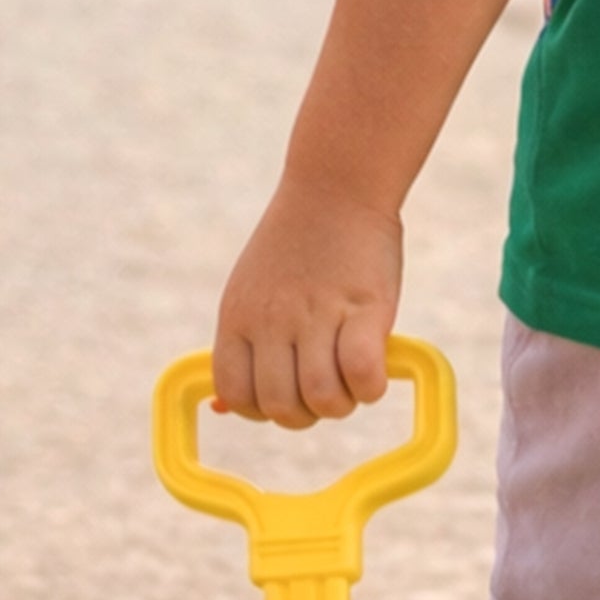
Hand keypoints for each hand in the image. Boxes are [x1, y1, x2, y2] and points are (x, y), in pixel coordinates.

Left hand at [210, 181, 401, 424]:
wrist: (336, 186)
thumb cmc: (297, 246)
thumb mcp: (250, 292)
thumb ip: (243, 346)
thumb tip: (223, 410)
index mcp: (238, 317)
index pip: (236, 394)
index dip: (262, 410)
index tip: (287, 394)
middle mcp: (272, 320)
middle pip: (281, 406)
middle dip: (307, 413)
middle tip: (326, 388)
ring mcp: (317, 314)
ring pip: (322, 398)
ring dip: (341, 403)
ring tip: (352, 380)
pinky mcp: (364, 308)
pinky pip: (362, 374)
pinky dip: (371, 387)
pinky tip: (375, 371)